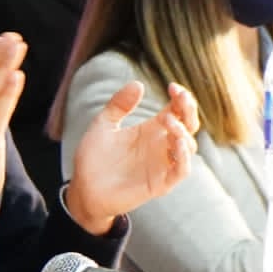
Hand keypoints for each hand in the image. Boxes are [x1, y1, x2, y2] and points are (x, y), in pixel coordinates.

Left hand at [65, 82, 198, 234]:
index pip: (176, 111)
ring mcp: (161, 165)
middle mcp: (160, 146)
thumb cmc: (94, 157)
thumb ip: (119, 104)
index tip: (172, 87)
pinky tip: (176, 143)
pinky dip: (184, 158)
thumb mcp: (103, 124)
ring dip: (183, 131)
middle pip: (188, 126)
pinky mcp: (159, 184)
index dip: (181, 98)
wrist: (83, 188)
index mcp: (150, 129)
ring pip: (188, 146)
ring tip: (167, 120)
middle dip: (188, 110)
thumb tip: (138, 83)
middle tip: (180, 98)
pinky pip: (180, 171)